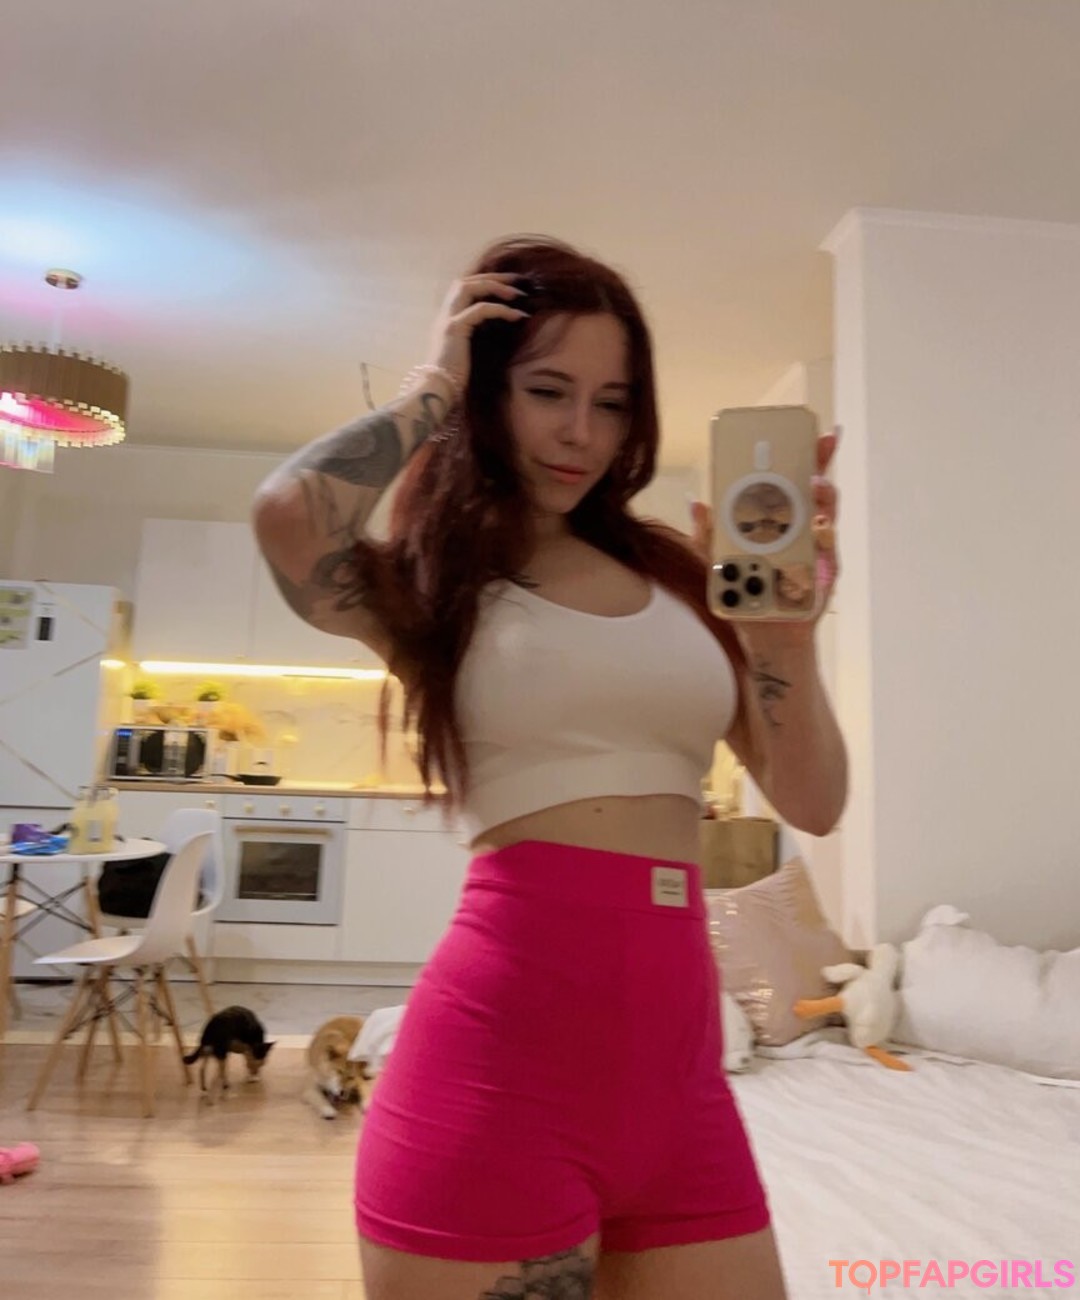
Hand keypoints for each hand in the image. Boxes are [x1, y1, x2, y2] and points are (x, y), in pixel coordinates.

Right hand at [426, 273, 529, 393]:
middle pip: (465, 281)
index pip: (462, 290)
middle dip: (491, 278)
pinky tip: (517, 315)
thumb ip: (474, 339)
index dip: (484, 283)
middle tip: (516, 280)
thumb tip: (498, 333)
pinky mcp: (455, 329)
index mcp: (446, 320)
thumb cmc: (452, 379)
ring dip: (495, 286)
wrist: (437, 391)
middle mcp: (444, 315)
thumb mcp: (466, 353)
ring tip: (517, 294)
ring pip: (469, 287)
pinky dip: (500, 309)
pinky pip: (480, 309)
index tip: (508, 286)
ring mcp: (448, 320)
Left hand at [689, 429, 840, 632]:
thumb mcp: (717, 564)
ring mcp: (814, 549)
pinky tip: (819, 525)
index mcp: (774, 521)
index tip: (799, 431)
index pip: (786, 481)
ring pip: (826, 514)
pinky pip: (828, 550)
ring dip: (824, 496)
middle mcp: (799, 529)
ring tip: (816, 483)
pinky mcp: (823, 572)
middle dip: (820, 462)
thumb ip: (707, 534)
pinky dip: (824, 536)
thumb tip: (695, 502)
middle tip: (821, 441)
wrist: (765, 634)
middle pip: (813, 489)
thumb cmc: (744, 596)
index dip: (795, 455)